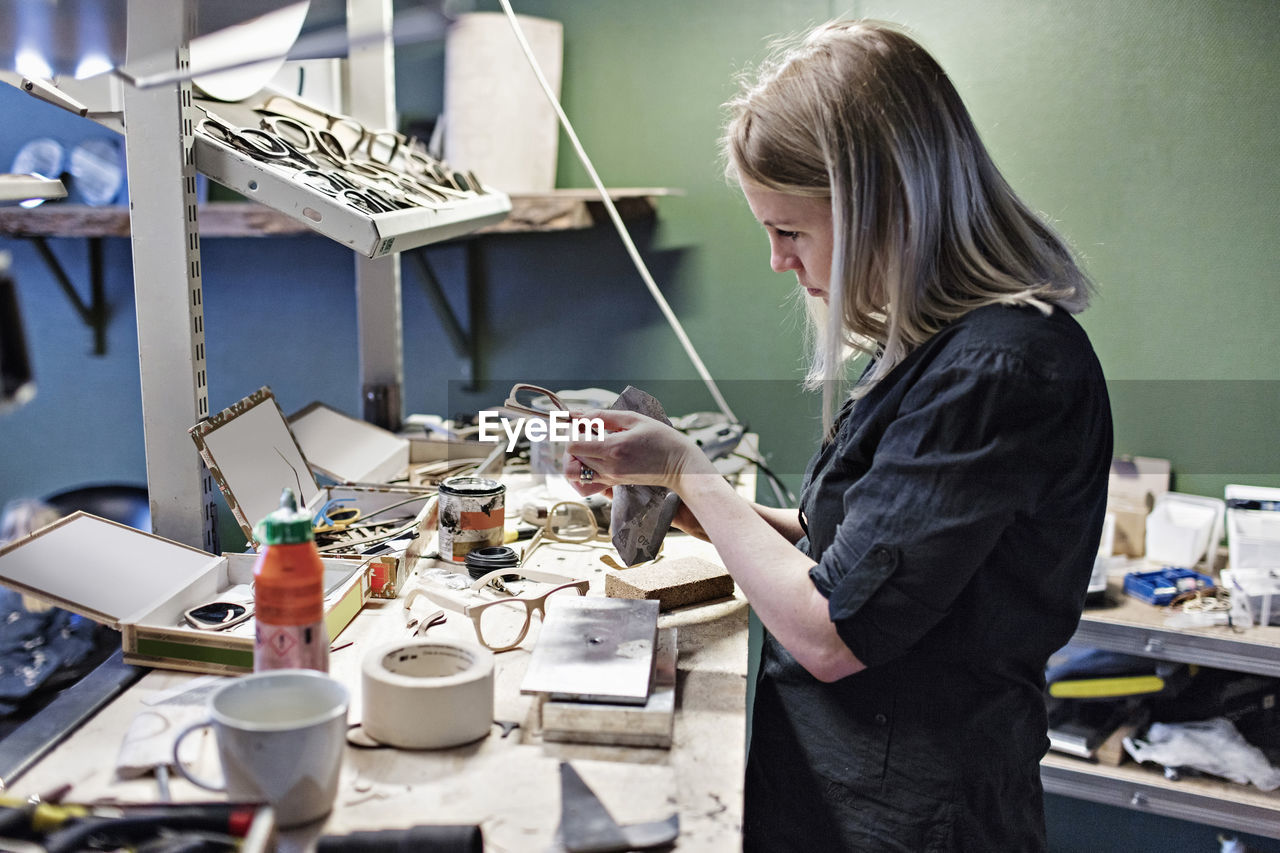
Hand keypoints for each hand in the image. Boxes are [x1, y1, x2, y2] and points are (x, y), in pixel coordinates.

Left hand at [564, 409, 716, 494]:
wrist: (680, 465)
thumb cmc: (661, 438)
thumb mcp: (634, 419)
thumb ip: (604, 416)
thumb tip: (579, 414)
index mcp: (613, 448)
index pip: (573, 446)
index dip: (573, 432)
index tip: (584, 423)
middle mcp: (608, 467)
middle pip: (572, 459)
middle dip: (573, 443)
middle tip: (586, 432)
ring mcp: (611, 478)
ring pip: (576, 473)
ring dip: (577, 458)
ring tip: (590, 446)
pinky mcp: (614, 483)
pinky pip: (587, 483)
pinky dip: (584, 471)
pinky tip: (594, 459)